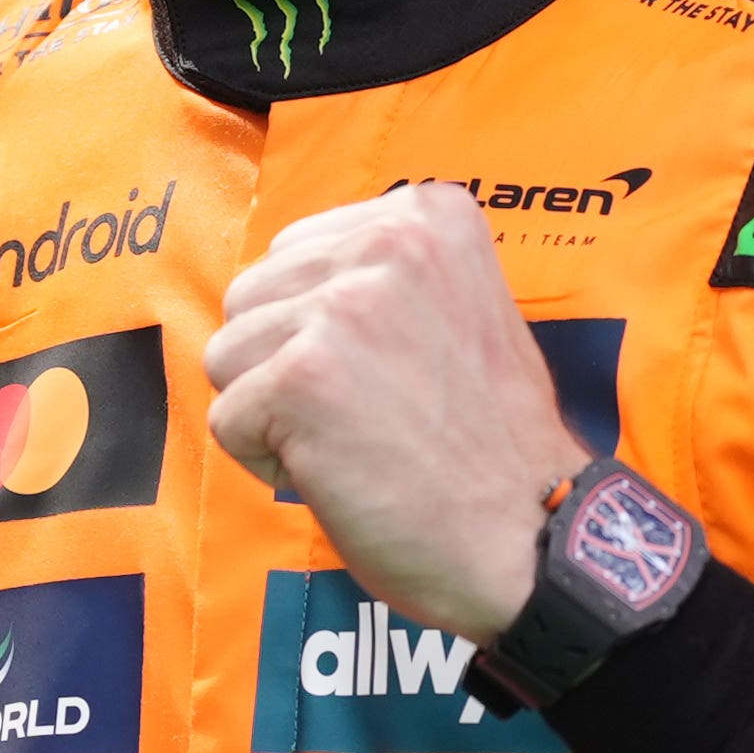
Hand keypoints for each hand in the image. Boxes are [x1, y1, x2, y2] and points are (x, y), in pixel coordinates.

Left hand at [199, 183, 583, 640]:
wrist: (527, 536)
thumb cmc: (489, 445)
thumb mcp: (459, 308)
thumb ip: (380, 276)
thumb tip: (280, 280)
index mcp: (428, 216)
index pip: (295, 253)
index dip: (321, 329)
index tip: (391, 371)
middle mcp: (387, 244)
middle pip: (251, 296)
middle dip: (285, 363)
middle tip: (372, 413)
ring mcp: (342, 308)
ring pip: (227, 354)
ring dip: (273, 412)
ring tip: (357, 439)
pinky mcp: (301, 378)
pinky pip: (226, 419)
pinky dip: (267, 461)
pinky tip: (341, 471)